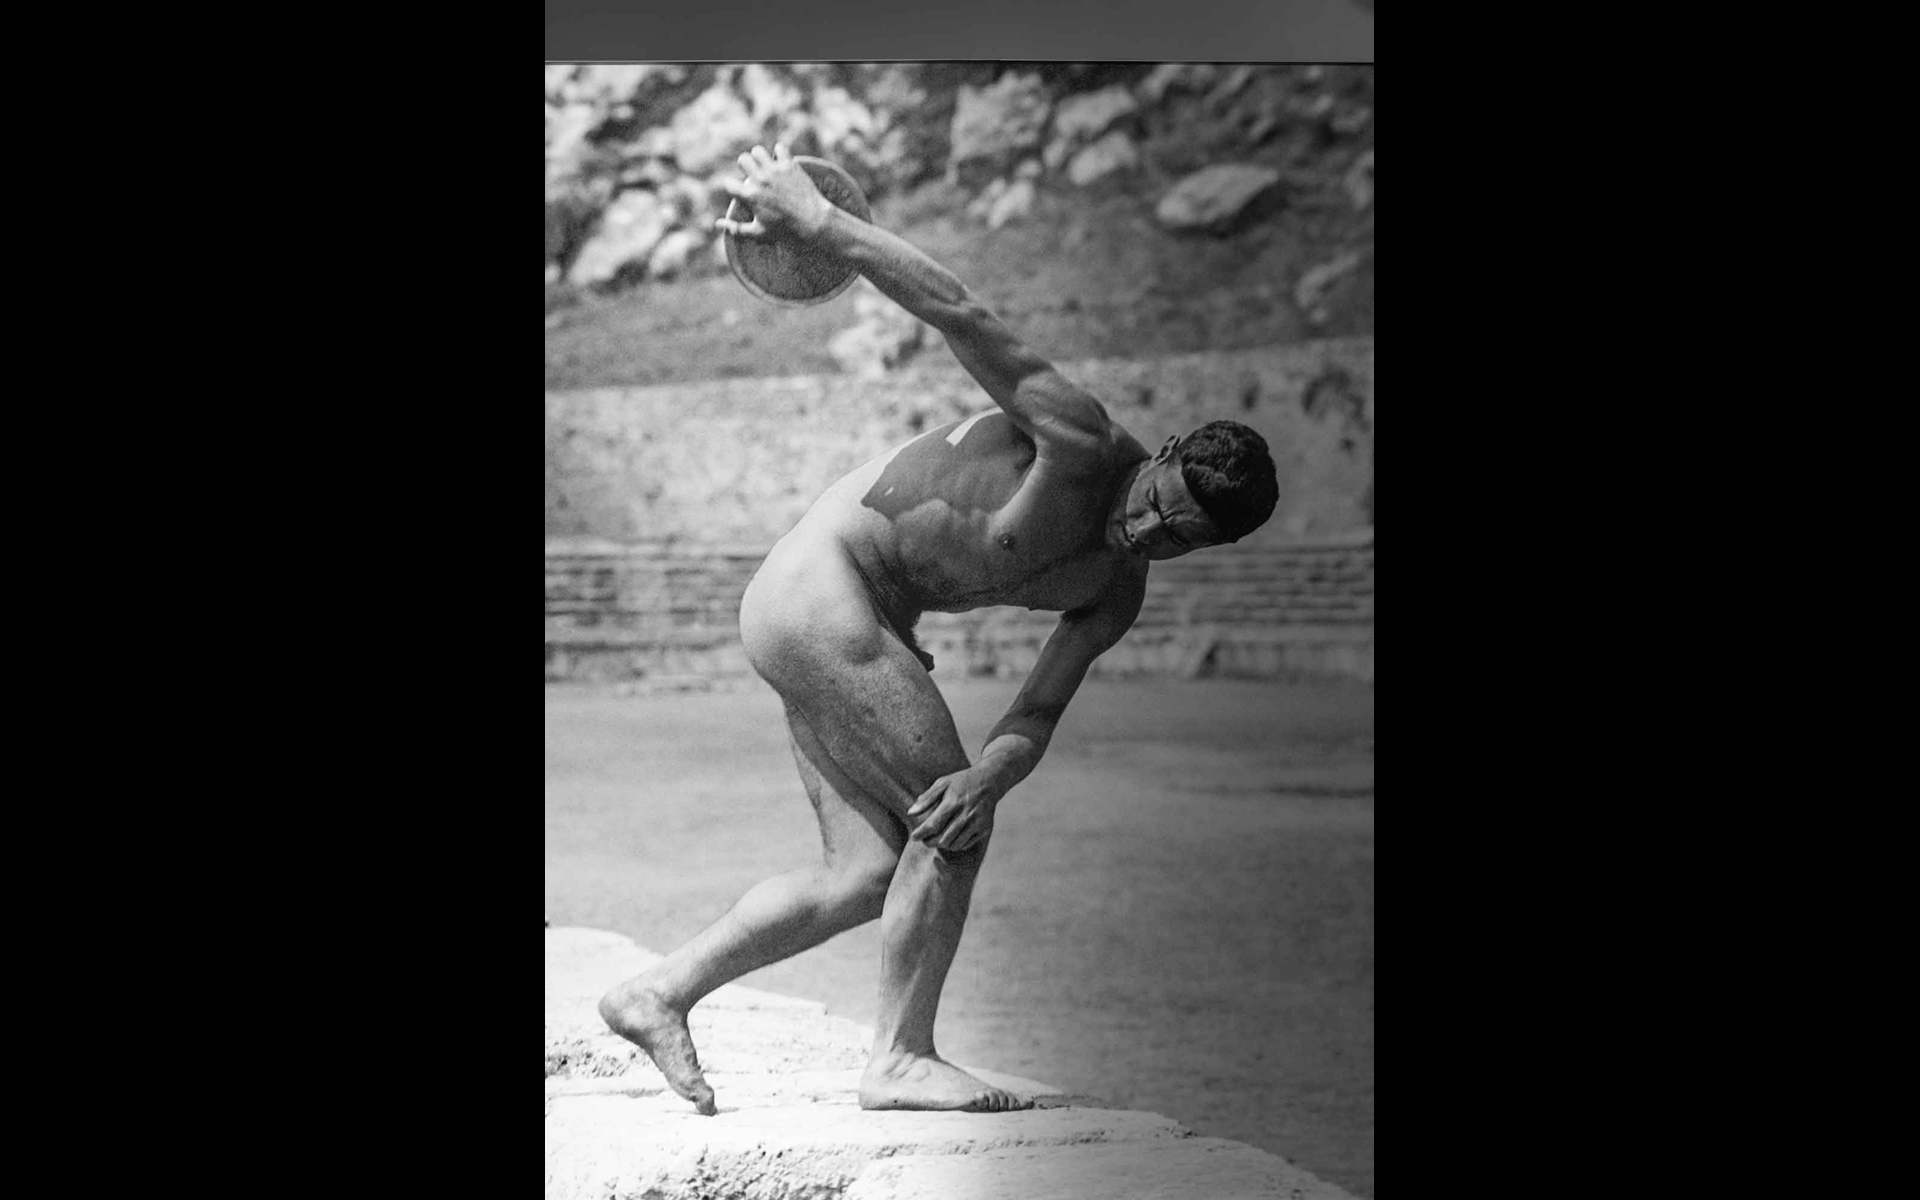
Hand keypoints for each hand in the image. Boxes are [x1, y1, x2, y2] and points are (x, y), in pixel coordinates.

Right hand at [716, 142, 833, 240]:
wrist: (811, 219)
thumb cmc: (784, 228)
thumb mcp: (759, 232)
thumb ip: (736, 228)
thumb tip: (717, 224)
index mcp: (750, 196)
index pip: (728, 183)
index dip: (732, 187)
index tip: (740, 191)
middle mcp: (760, 180)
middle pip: (742, 159)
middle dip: (745, 166)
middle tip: (753, 174)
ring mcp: (774, 171)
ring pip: (758, 151)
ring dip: (760, 157)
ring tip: (765, 166)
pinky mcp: (789, 165)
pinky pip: (780, 148)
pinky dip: (780, 153)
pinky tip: (781, 162)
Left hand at [906, 764, 1006, 852]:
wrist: (989, 781)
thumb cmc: (961, 782)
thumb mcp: (943, 783)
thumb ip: (926, 799)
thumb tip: (910, 813)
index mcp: (953, 802)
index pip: (933, 824)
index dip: (921, 833)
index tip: (914, 837)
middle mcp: (966, 814)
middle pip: (943, 838)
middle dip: (930, 842)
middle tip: (925, 840)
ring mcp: (976, 823)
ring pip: (954, 844)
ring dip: (942, 845)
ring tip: (936, 840)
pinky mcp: (984, 829)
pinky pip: (965, 844)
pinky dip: (955, 845)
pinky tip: (950, 839)